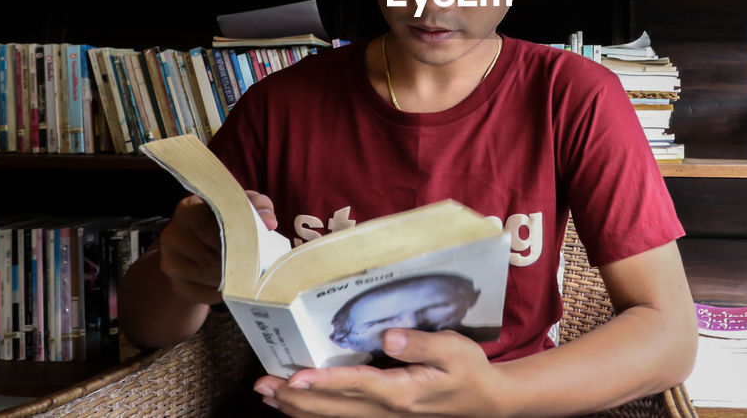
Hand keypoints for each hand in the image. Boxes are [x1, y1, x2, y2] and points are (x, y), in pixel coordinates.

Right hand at [158, 191, 275, 305]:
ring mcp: (170, 262)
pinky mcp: (176, 285)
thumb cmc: (222, 222)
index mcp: (188, 209)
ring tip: (246, 275)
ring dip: (231, 278)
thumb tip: (269, 221)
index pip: (214, 223)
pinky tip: (231, 286)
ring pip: (209, 275)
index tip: (256, 243)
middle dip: (236, 261)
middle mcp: (172, 234)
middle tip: (256, 265)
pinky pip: (203, 293)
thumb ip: (256, 205)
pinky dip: (221, 292)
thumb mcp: (238, 206)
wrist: (195, 247)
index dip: (238, 234)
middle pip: (211, 253)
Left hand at [255, 329, 508, 417]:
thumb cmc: (470, 372)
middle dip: (295, 397)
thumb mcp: (454, 351)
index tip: (295, 378)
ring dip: (298, 407)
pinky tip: (298, 404)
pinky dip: (315, 411)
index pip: (355, 386)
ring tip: (268, 395)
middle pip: (332, 407)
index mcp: (401, 392)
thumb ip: (421, 344)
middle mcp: (385, 409)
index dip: (322, 382)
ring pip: (332, 416)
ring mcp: (382, 416)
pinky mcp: (382, 415)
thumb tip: (388, 336)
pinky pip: (342, 416)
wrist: (484, 402)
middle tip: (262, 385)